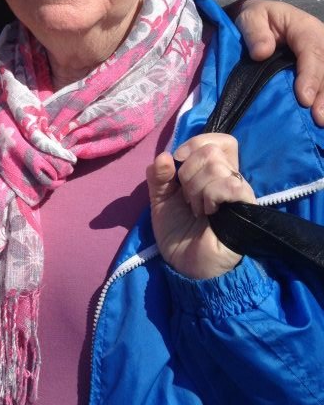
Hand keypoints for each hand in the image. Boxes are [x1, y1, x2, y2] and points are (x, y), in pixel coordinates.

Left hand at [146, 133, 255, 279]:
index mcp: (211, 172)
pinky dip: (211, 196)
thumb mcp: (159, 200)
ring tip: (197, 209)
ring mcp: (239, 193)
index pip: (217, 139)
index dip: (195, 143)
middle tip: (187, 197)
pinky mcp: (246, 208)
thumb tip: (164, 156)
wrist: (185, 265)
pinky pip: (231, 185)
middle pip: (213, 149)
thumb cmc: (177, 232)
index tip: (177, 163)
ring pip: (217, 166)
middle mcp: (229, 178)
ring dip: (196, 189)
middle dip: (188, 172)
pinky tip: (209, 213)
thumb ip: (158, 176)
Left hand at [231, 0, 323, 125]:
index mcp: (304, 28)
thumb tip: (262, 53)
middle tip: (318, 118)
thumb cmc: (255, 19)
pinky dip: (323, 98)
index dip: (311, 76)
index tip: (304, 98)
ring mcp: (322, 56)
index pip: (312, 51)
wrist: (259, 20)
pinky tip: (319, 116)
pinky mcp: (318, 68)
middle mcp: (320, 41)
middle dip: (323, 94)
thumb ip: (255, 33)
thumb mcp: (249, 18)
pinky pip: (323, 81)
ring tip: (320, 121)